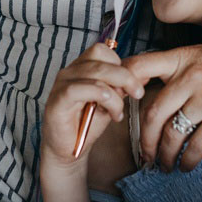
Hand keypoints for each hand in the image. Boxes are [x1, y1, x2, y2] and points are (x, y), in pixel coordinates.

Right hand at [41, 44, 144, 169]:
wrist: (69, 151)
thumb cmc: (87, 125)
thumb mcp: (111, 102)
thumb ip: (122, 87)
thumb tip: (144, 74)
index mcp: (82, 68)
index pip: (103, 50)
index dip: (121, 63)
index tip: (134, 84)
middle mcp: (70, 71)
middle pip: (100, 56)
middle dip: (125, 75)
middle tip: (137, 93)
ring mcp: (62, 84)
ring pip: (94, 72)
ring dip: (114, 93)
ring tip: (118, 112)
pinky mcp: (57, 100)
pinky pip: (79, 89)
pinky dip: (99, 95)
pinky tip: (108, 109)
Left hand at [124, 43, 201, 170]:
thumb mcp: (198, 54)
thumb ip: (171, 67)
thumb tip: (139, 86)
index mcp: (179, 59)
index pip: (139, 66)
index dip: (122, 87)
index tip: (116, 107)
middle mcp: (190, 77)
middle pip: (153, 113)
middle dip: (145, 141)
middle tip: (145, 157)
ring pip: (174, 133)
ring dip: (165, 155)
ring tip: (165, 166)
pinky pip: (198, 144)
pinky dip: (188, 160)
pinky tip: (186, 166)